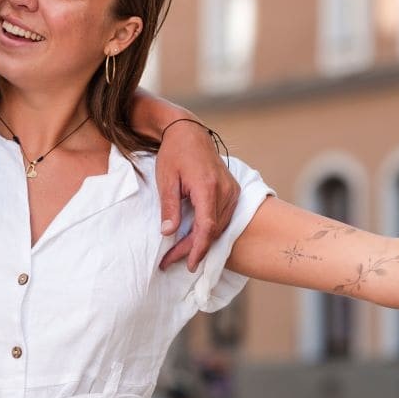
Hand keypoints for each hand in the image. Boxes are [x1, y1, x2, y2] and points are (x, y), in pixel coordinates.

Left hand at [156, 123, 238, 269]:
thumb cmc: (175, 154)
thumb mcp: (166, 180)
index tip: (188, 264)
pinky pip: (223, 218)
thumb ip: (169, 207)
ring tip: (178, 253)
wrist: (189, 133)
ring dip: (201, 242)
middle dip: (193, 249)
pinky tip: (194, 238)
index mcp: (208, 187)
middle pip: (213, 230)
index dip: (198, 248)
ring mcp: (232, 191)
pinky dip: (209, 230)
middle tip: (171, 261)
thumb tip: (168, 233)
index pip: (207, 226)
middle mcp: (225, 190)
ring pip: (219, 226)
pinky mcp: (232, 192)